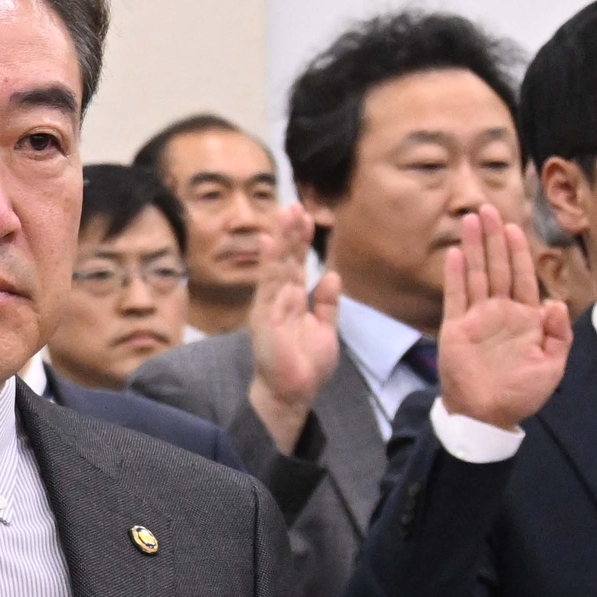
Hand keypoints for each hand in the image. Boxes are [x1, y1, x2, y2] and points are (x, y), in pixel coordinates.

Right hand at [244, 201, 342, 449]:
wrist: (293, 393)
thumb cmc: (306, 365)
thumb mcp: (325, 328)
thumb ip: (326, 303)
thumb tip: (331, 275)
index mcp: (291, 301)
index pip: (295, 264)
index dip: (300, 240)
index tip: (306, 214)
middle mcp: (276, 300)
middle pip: (284, 259)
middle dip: (290, 232)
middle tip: (295, 203)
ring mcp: (269, 308)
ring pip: (276, 266)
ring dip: (282, 239)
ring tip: (286, 213)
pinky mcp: (265, 319)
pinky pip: (269, 286)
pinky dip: (271, 264)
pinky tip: (273, 243)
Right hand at [434, 207, 571, 431]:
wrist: (488, 415)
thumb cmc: (522, 393)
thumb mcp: (553, 366)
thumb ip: (559, 334)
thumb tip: (555, 303)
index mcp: (525, 318)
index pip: (521, 276)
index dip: (517, 251)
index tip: (512, 226)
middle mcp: (500, 312)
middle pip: (496, 267)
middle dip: (493, 238)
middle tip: (486, 209)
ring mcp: (477, 319)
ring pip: (475, 274)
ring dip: (474, 247)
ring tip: (470, 221)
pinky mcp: (456, 329)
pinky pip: (456, 296)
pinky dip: (455, 275)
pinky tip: (456, 253)